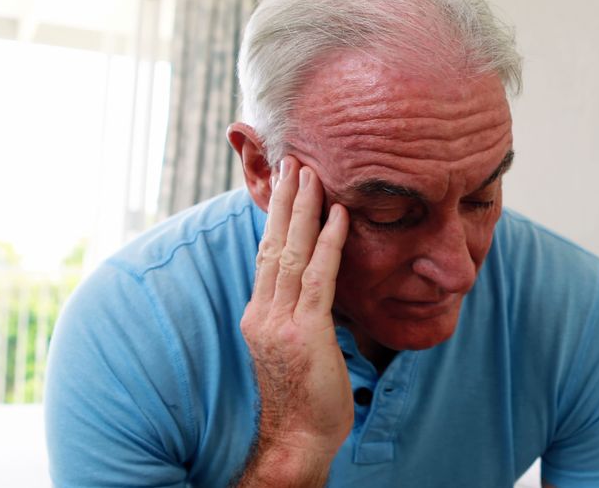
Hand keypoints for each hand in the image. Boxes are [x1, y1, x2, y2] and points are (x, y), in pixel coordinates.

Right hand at [239, 157, 351, 484]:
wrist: (299, 437)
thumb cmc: (307, 395)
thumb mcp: (297, 346)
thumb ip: (300, 312)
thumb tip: (318, 285)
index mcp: (259, 314)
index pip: (266, 254)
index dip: (276, 217)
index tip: (284, 183)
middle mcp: (262, 312)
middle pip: (271, 244)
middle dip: (283, 201)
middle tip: (292, 160)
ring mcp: (279, 322)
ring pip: (289, 253)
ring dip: (302, 210)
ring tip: (310, 173)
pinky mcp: (305, 332)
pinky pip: (318, 278)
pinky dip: (328, 243)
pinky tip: (339, 216)